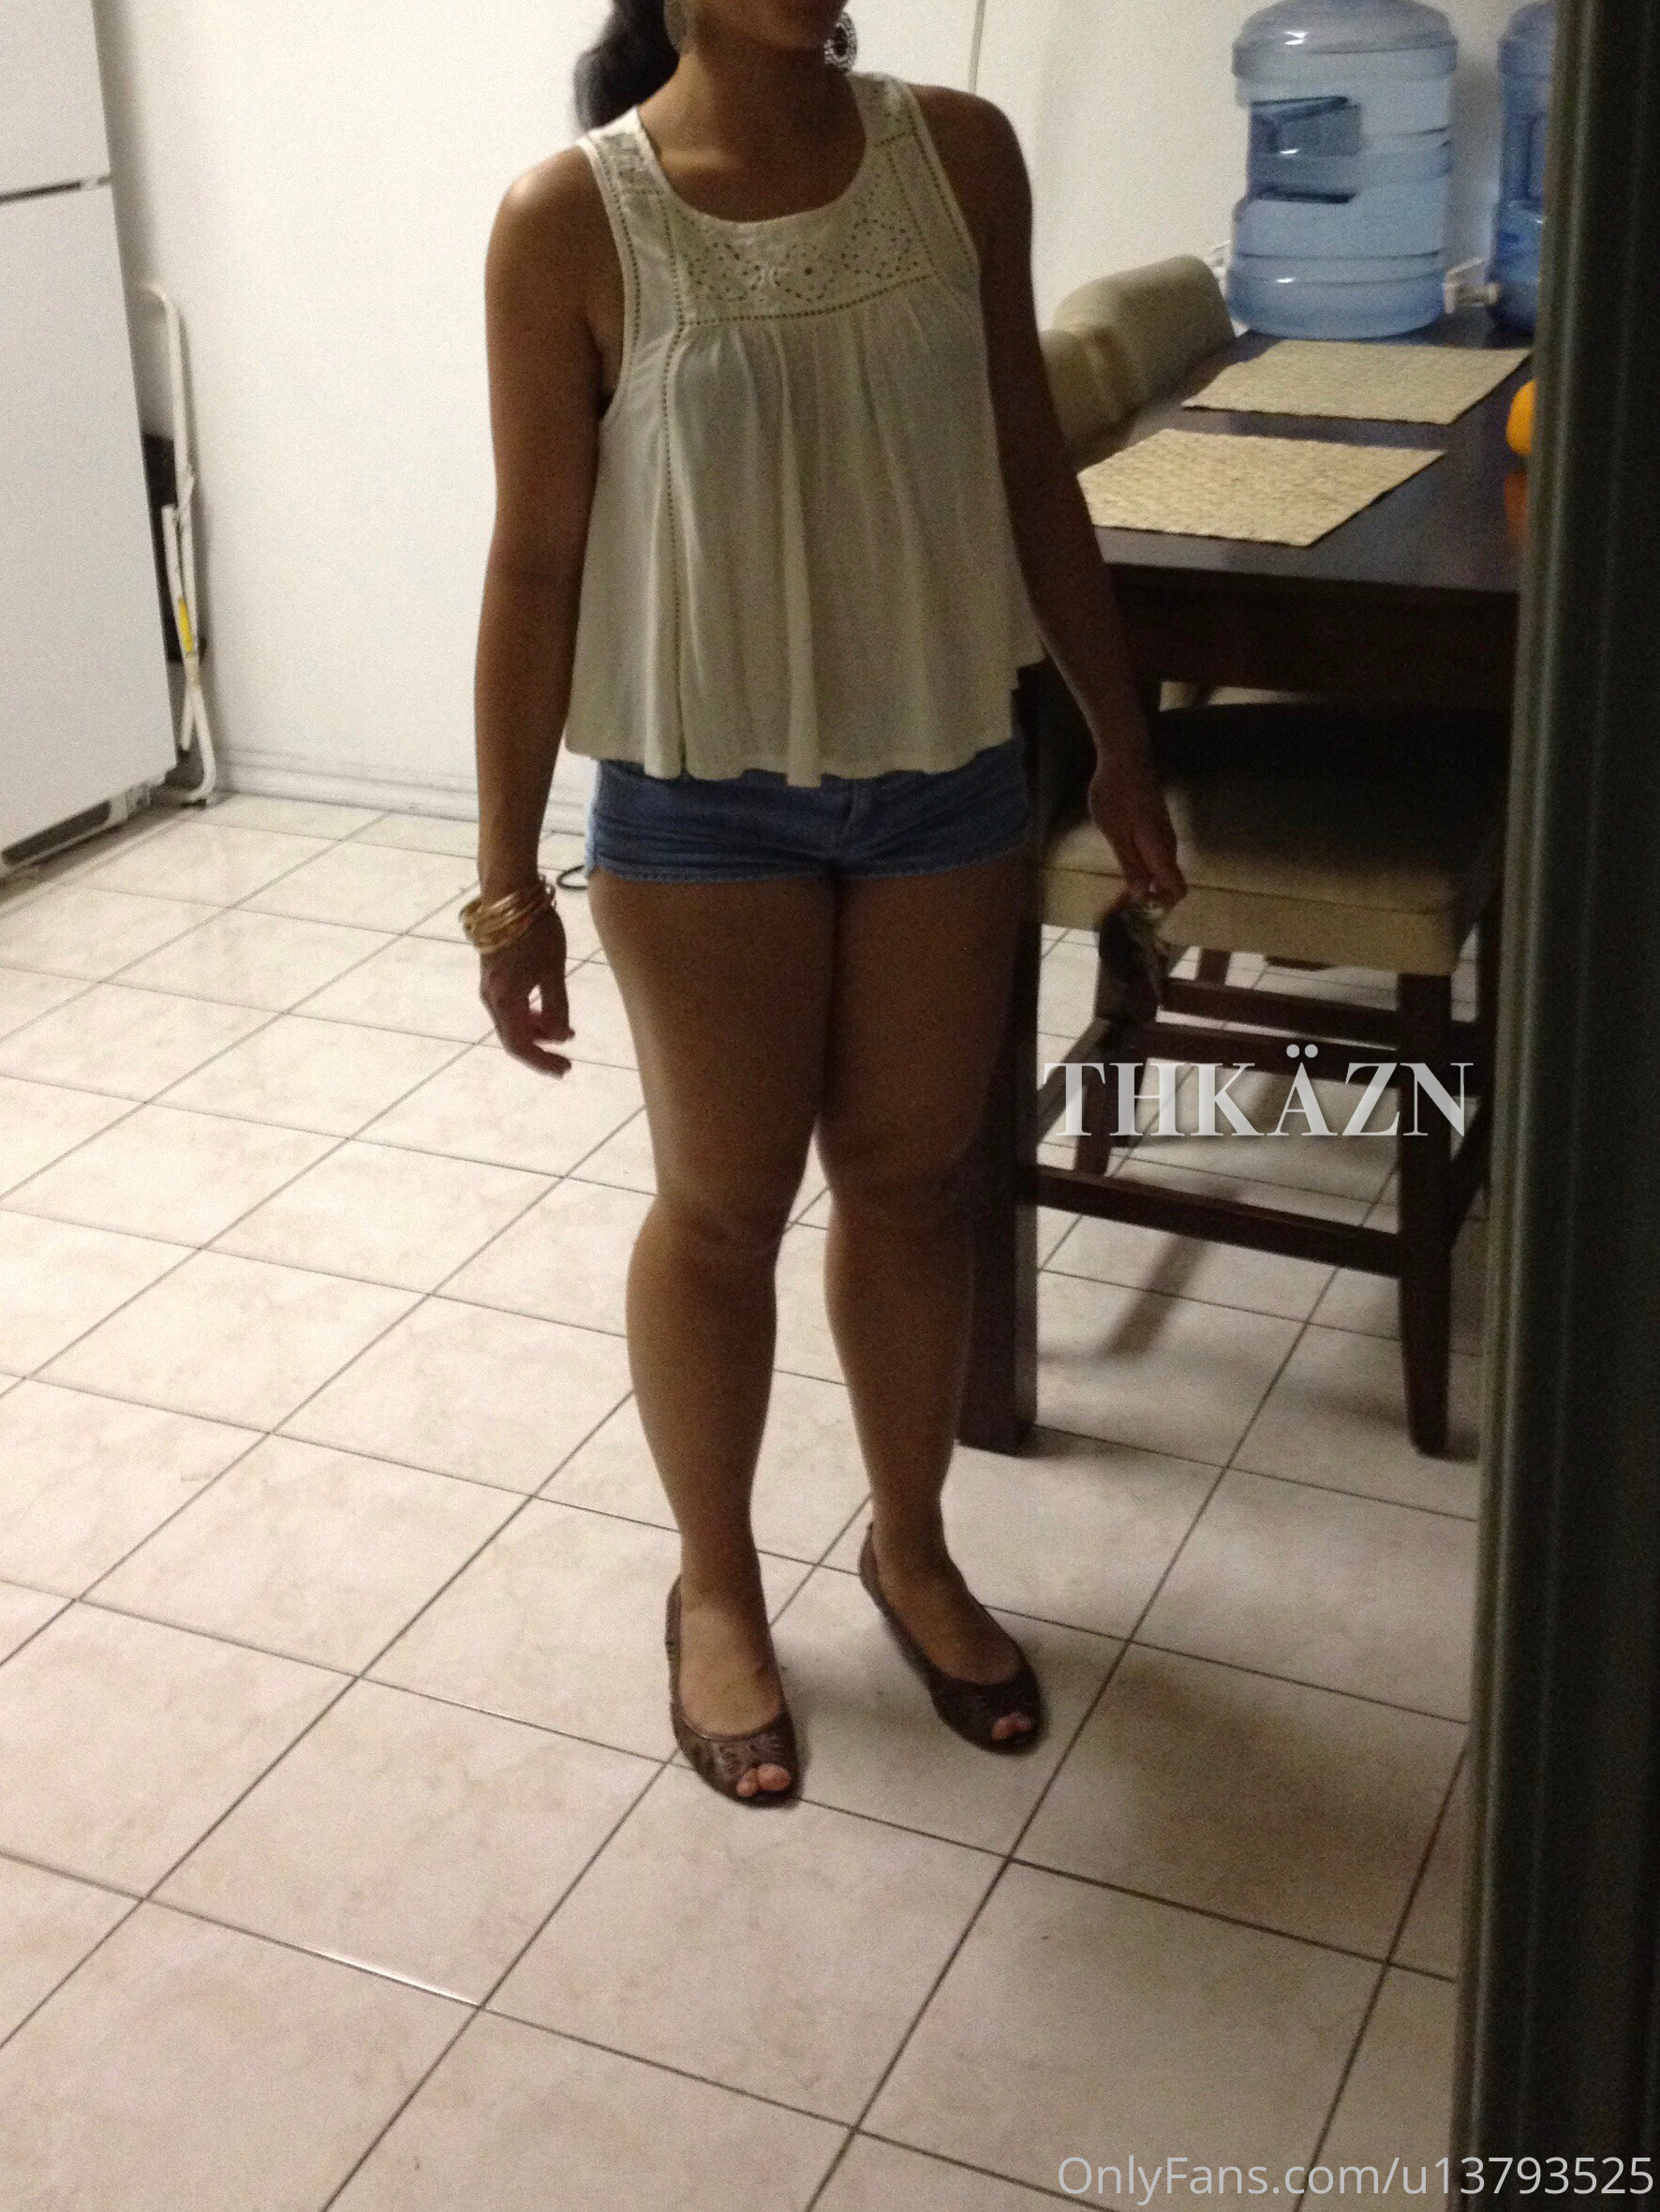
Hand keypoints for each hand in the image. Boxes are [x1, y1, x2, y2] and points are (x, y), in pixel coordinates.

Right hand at [479, 905, 572, 1074]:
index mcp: (505, 1001)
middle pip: (514, 1037)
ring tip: (566, 1032)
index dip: (542, 1061)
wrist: (507, 893)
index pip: (521, 1046)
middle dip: (541, 1050)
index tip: (565, 1069)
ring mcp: (490, 986)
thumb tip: (559, 1036)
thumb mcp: (553, 970)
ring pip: (512, 1021)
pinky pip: (510, 1006)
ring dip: (538, 1031)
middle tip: (568, 1058)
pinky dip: (530, 1015)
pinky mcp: (493, 974)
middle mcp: (492, 998)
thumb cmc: (534, 931)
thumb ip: (556, 1006)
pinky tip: (548, 1010)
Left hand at [1087, 746, 1186, 907]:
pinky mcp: (1157, 827)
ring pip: (1161, 870)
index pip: (1176, 890)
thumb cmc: (1117, 794)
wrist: (1125, 757)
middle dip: (1147, 899)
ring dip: (1143, 884)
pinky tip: (1123, 864)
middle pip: (1169, 883)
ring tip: (1116, 891)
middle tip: (1118, 904)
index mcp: (1161, 850)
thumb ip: (1131, 864)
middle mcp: (1169, 846)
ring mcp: (1164, 835)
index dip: (1160, 906)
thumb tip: (1142, 895)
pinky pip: (1155, 856)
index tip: (1135, 911)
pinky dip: (1142, 867)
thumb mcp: (1116, 833)